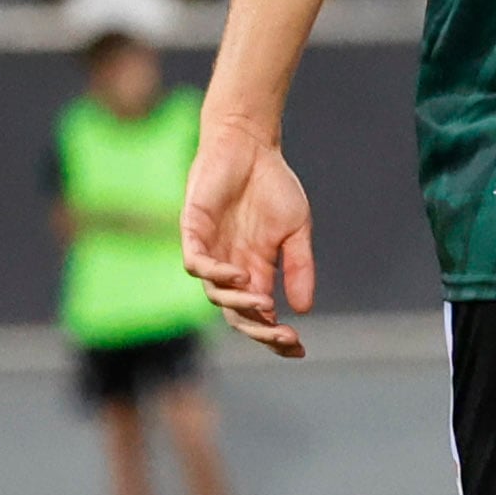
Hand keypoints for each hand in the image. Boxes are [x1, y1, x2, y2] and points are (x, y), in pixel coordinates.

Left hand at [181, 133, 318, 359]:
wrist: (250, 146)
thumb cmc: (272, 185)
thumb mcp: (296, 231)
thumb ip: (298, 267)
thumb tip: (303, 308)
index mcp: (255, 270)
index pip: (260, 315)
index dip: (275, 334)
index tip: (298, 348)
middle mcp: (230, 267)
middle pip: (237, 313)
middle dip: (258, 330)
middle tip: (280, 336)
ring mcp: (210, 250)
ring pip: (215, 294)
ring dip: (239, 304)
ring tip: (264, 304)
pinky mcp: (193, 231)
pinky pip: (197, 263)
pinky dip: (215, 274)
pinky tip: (239, 275)